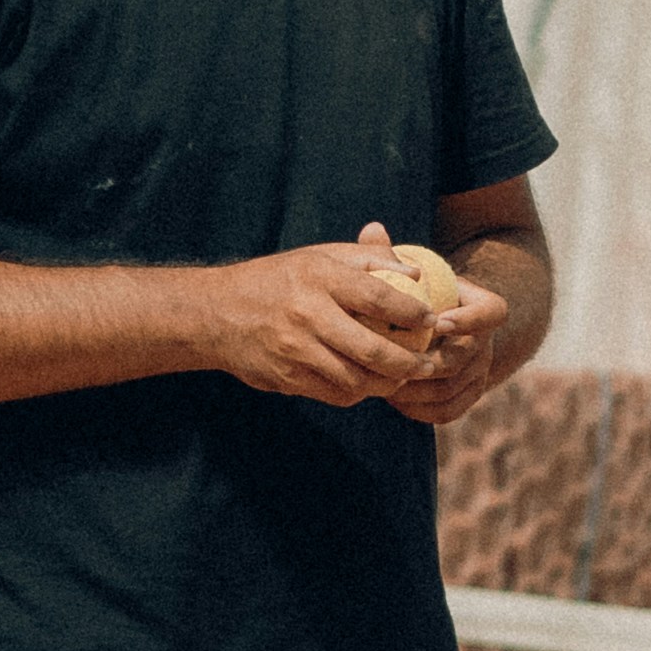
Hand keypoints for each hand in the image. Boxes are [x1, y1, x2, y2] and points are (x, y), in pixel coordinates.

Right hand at [204, 233, 441, 407]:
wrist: (217, 313)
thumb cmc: (278, 279)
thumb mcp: (318, 256)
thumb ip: (367, 259)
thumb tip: (416, 273)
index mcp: (319, 277)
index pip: (379, 296)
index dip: (412, 312)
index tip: (433, 320)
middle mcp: (308, 314)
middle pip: (372, 350)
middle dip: (409, 363)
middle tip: (428, 365)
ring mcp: (295, 350)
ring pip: (355, 380)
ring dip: (385, 384)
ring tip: (401, 378)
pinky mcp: (286, 378)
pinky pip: (334, 394)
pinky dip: (357, 392)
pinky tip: (368, 384)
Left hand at [348, 213, 502, 427]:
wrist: (434, 328)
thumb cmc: (415, 293)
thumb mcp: (408, 272)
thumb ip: (391, 255)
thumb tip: (372, 229)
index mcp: (480, 306)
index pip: (494, 311)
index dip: (471, 319)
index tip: (440, 321)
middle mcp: (485, 341)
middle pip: (466, 357)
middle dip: (430, 361)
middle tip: (396, 361)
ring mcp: (479, 372)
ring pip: (453, 388)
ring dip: (419, 388)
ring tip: (385, 381)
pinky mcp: (466, 397)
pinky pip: (448, 411)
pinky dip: (421, 409)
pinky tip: (394, 400)